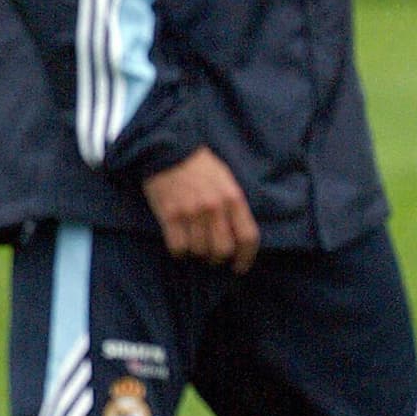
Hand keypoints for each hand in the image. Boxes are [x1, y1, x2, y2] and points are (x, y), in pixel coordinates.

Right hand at [142, 146, 259, 273]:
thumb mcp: (226, 181)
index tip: (239, 267)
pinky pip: (178, 248)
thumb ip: (234, 206)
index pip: (247, 237)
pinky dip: (179, 251)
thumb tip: (239, 237)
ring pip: (199, 251)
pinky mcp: (170, 215)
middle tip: (212, 257)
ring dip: (197, 253)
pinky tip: (179, 241)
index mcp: (233, 198)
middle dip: (218, 259)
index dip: (245, 258)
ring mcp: (192, 212)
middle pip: (223, 250)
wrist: (169, 149)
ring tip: (193, 243)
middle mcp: (215, 207)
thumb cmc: (200, 166)